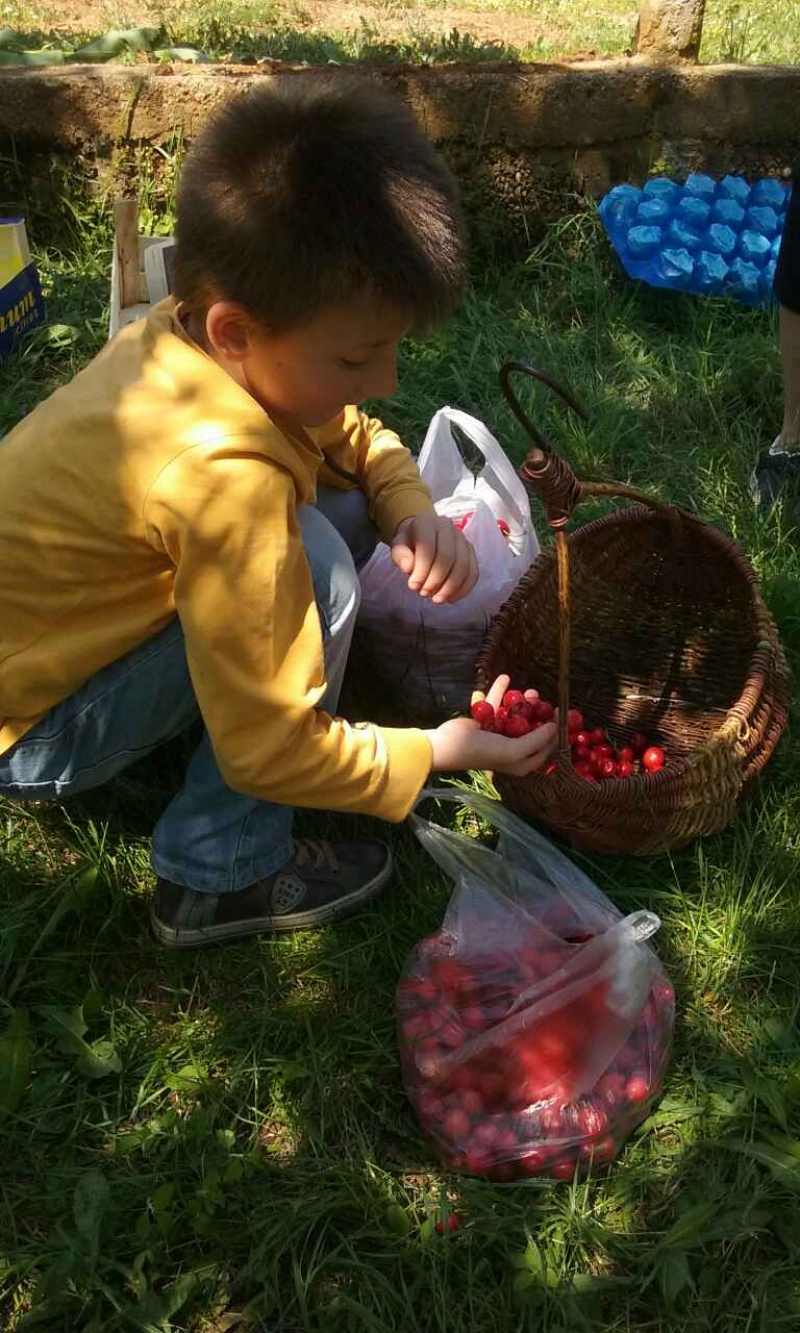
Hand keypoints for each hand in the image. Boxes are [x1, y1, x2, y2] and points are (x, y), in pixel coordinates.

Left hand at [390, 512, 477, 604]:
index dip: (422, 570)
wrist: (422, 536)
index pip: (428, 547)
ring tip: (437, 599)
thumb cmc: (409, 543)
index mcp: (426, 522)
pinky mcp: (471, 551)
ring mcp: (462, 538)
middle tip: (424, 593)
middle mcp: (448, 526)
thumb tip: (408, 568)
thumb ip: (400, 555)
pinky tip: (451, 598)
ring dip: (450, 587)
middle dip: (436, 580)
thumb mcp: (398, 546)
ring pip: (463, 566)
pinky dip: (464, 589)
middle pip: (447, 558)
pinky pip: (473, 572)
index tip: (413, 586)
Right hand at [425, 675, 557, 777]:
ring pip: (515, 715)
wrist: (448, 745)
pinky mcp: (485, 722)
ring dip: (521, 702)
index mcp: (521, 762)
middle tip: (542, 699)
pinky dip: (500, 692)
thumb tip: (554, 727)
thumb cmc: (483, 751)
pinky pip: (497, 705)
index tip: (559, 713)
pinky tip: (505, 678)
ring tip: (528, 691)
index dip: (554, 732)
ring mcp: (498, 735)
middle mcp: (511, 750)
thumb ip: (537, 739)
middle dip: (538, 714)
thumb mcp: (515, 750)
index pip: (545, 747)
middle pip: (531, 729)